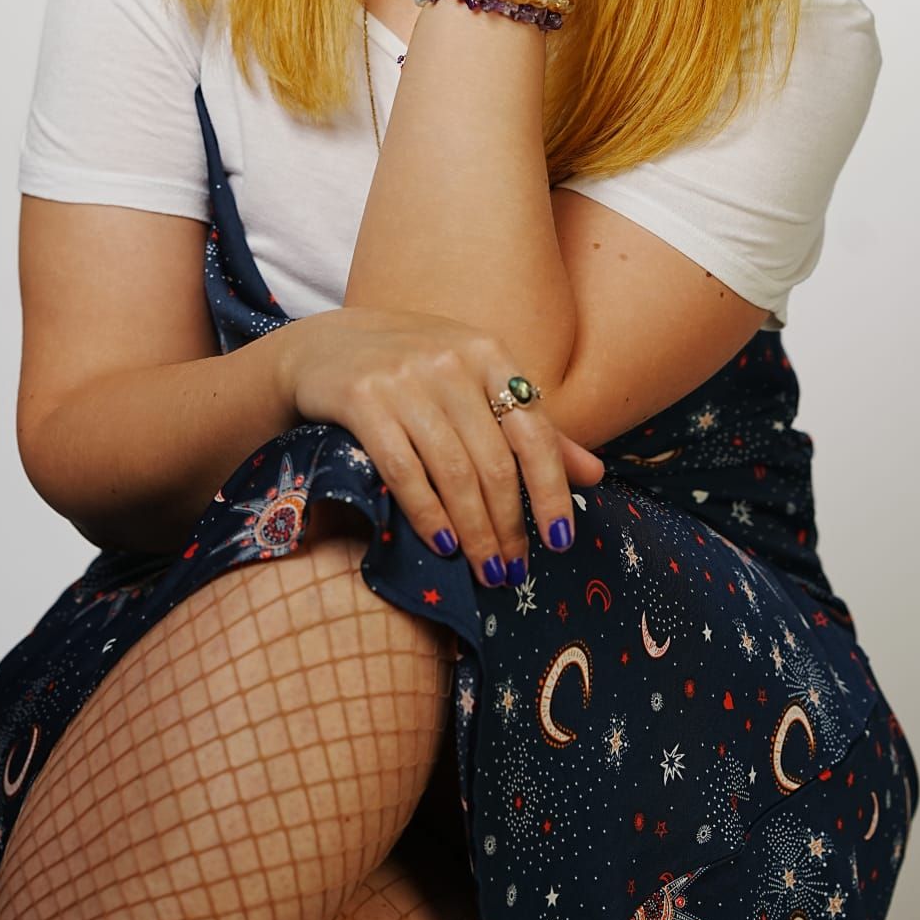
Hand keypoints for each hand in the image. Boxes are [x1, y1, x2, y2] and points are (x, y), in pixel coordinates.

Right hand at [278, 307, 605, 588]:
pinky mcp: (362, 398)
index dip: (552, 492)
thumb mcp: (474, 383)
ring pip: (453, 472)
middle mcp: (451, 361)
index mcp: (488, 354)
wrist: (325, 347)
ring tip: (485, 571)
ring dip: (474, 532)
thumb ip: (530, 426)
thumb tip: (595, 475)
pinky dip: (427, 515)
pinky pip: (404, 470)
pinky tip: (443, 546)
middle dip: (508, 526)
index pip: (535, 433)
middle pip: (494, 462)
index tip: (560, 542)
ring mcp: (404, 379)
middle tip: (513, 572)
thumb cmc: (413, 371)